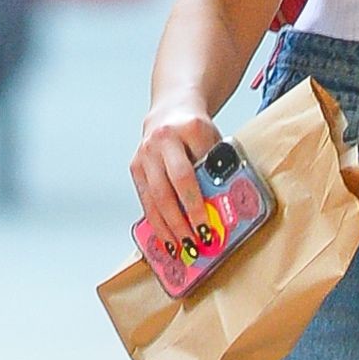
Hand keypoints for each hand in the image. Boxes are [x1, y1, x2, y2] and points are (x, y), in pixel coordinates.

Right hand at [130, 100, 221, 256]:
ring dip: (168, 226)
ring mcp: (146, 154)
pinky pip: (145, 199)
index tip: (211, 222)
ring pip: (155, 196)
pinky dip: (155, 221)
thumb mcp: (213, 140)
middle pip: (174, 184)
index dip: (204, 198)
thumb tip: (223, 205)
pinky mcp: (135, 166)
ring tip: (181, 247)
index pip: (200, 168)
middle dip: (185, 216)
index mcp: (191, 129)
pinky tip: (165, 238)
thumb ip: (218, 166)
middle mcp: (164, 140)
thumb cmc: (196, 132)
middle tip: (197, 239)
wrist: (171, 112)